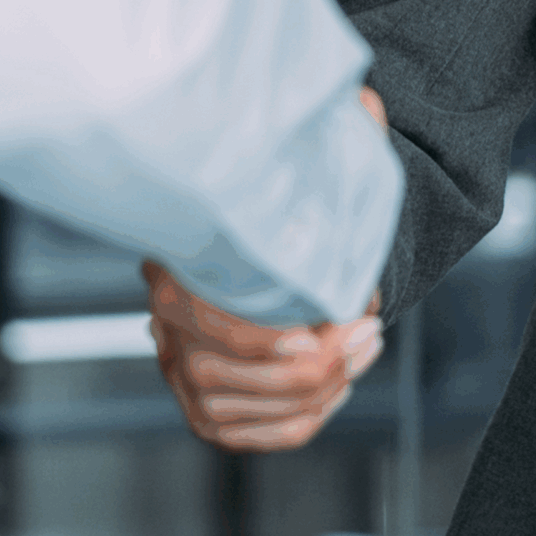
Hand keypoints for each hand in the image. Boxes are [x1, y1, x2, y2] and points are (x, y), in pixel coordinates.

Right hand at [141, 87, 391, 451]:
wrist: (263, 252)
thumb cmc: (282, 211)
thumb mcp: (302, 170)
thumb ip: (330, 138)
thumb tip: (364, 100)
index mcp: (173, 273)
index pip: (213, 324)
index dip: (268, 338)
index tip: (322, 326)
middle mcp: (167, 331)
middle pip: (237, 376)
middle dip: (316, 364)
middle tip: (369, 331)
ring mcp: (184, 377)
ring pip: (251, 410)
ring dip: (320, 390)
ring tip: (365, 348)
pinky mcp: (208, 411)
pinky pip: (256, 435)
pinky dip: (303, 420)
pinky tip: (339, 385)